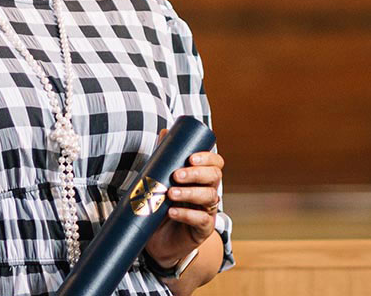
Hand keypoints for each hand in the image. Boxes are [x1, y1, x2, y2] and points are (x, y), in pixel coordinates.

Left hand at [142, 131, 224, 266]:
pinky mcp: (202, 229)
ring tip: (171, 193)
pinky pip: (202, 220)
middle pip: (214, 177)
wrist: (156, 239)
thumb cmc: (160, 205)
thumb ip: (164, 158)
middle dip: (196, 174)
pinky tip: (172, 212)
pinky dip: (187, 214)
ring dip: (190, 193)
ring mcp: (207, 211)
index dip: (207, 158)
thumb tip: (165, 131)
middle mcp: (208, 192)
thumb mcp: (160, 180)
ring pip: (209, 197)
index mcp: (201, 178)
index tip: (190, 158)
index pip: (215, 163)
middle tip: (176, 175)